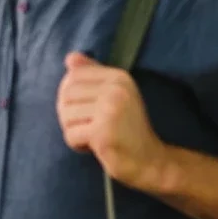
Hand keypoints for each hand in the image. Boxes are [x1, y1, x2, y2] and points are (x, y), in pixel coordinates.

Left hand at [57, 51, 167, 192]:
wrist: (152, 161)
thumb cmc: (129, 130)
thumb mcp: (115, 96)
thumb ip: (93, 75)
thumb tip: (70, 57)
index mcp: (119, 77)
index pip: (74, 76)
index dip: (70, 96)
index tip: (86, 110)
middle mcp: (116, 89)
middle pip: (66, 95)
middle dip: (69, 114)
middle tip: (86, 126)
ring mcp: (110, 110)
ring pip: (66, 115)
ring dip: (73, 130)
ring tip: (92, 137)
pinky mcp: (103, 132)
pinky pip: (71, 135)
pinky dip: (76, 145)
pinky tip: (94, 147)